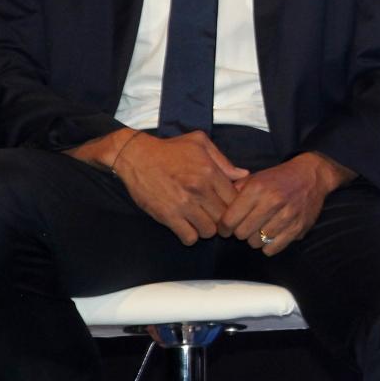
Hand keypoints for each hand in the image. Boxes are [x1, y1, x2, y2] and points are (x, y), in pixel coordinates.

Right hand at [112, 131, 249, 243]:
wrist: (136, 157)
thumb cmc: (169, 149)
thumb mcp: (199, 143)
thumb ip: (223, 160)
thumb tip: (243, 175)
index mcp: (210, 171)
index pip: (235, 198)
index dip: (235, 204)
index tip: (227, 205)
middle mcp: (199, 189)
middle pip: (224, 217)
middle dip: (223, 220)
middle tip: (215, 216)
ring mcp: (183, 204)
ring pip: (209, 231)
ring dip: (207, 229)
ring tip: (201, 221)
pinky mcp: (167, 216)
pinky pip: (189, 237)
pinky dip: (190, 236)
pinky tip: (188, 227)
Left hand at [218, 152, 353, 255]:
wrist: (311, 175)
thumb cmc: (279, 178)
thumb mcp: (255, 177)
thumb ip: (235, 192)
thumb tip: (218, 208)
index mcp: (257, 188)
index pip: (229, 220)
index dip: (224, 227)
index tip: (226, 228)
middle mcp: (272, 201)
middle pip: (241, 234)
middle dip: (239, 232)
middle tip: (244, 227)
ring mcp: (287, 215)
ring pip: (256, 243)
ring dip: (254, 239)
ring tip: (258, 230)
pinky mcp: (298, 227)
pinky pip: (273, 248)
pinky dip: (268, 246)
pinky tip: (270, 236)